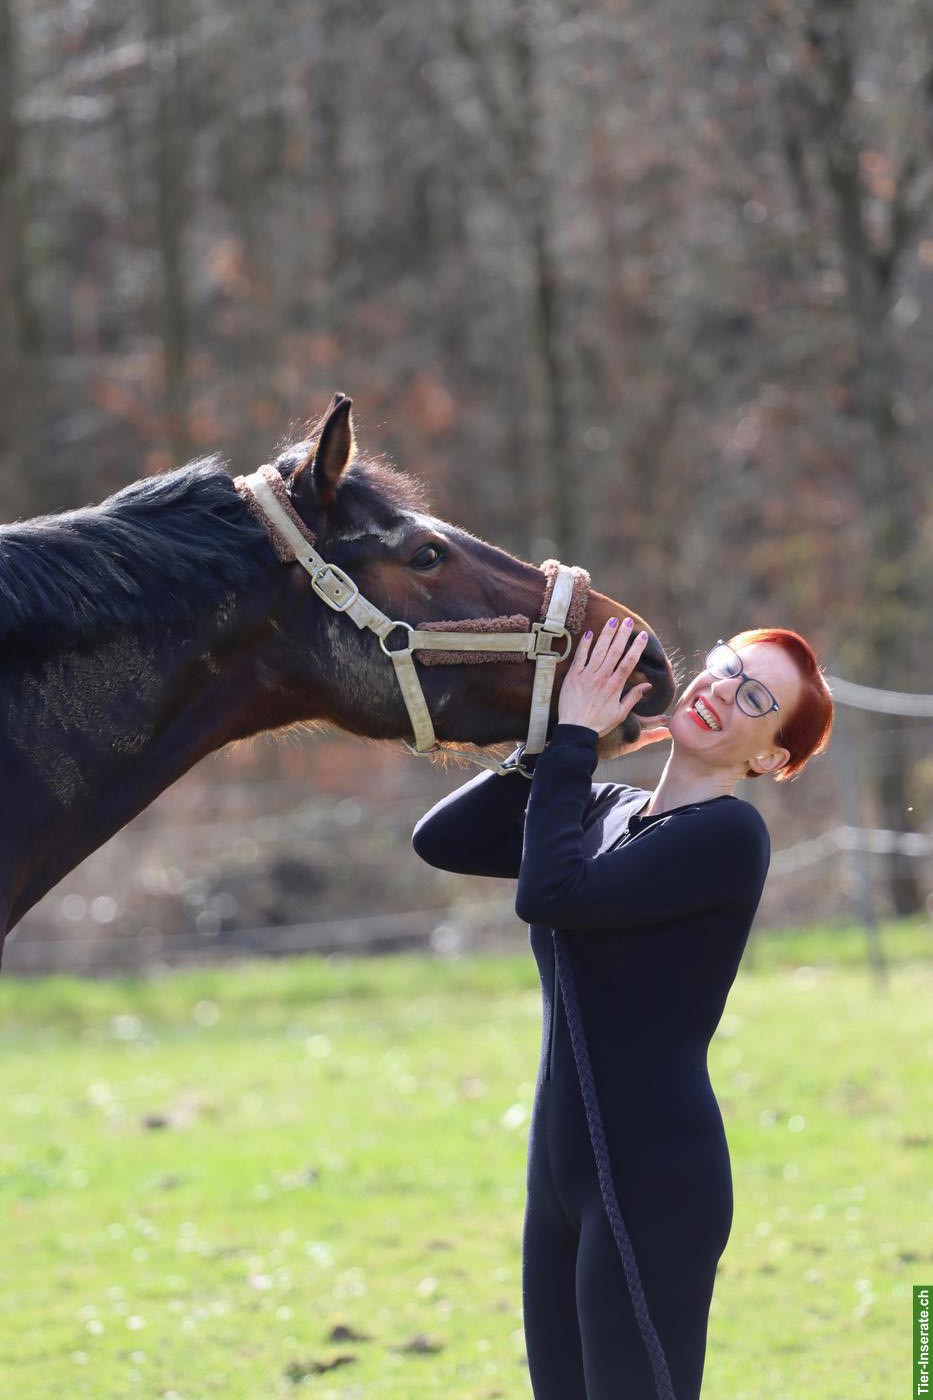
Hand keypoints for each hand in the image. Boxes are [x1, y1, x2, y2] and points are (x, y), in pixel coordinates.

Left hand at [558, 617, 666, 739]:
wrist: (575, 730)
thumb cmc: (598, 724)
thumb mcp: (620, 714)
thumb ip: (633, 697)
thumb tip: (648, 686)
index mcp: (615, 686)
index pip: (629, 662)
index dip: (636, 647)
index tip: (642, 636)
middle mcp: (602, 678)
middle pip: (615, 651)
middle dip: (622, 634)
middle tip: (627, 620)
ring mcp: (587, 675)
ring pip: (598, 650)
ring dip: (606, 634)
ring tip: (612, 620)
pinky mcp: (573, 676)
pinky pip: (579, 657)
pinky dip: (584, 645)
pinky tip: (589, 633)